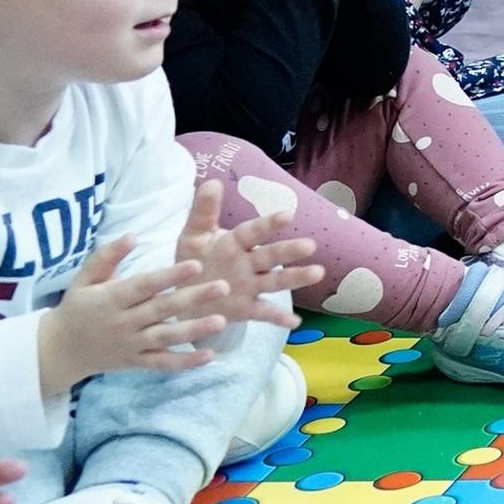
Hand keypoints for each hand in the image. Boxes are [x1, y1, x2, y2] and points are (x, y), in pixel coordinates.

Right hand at [35, 231, 230, 394]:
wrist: (59, 350)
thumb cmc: (77, 306)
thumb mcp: (84, 279)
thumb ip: (107, 257)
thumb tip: (132, 235)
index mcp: (111, 299)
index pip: (144, 286)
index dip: (169, 276)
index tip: (196, 264)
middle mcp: (122, 322)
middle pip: (161, 310)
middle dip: (192, 298)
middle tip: (223, 286)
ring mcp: (130, 344)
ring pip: (165, 338)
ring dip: (194, 330)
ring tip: (222, 321)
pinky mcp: (136, 362)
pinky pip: (162, 363)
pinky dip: (184, 363)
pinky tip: (209, 357)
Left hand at [171, 181, 317, 331]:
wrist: (185, 297)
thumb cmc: (193, 260)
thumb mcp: (192, 236)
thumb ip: (203, 212)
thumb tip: (211, 181)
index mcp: (234, 243)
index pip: (253, 232)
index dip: (268, 224)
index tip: (287, 215)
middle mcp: (248, 263)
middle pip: (270, 256)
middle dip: (288, 251)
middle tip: (309, 245)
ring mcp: (250, 286)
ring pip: (275, 281)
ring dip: (295, 277)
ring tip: (318, 273)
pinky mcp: (247, 308)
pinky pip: (264, 313)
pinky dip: (279, 318)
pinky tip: (294, 322)